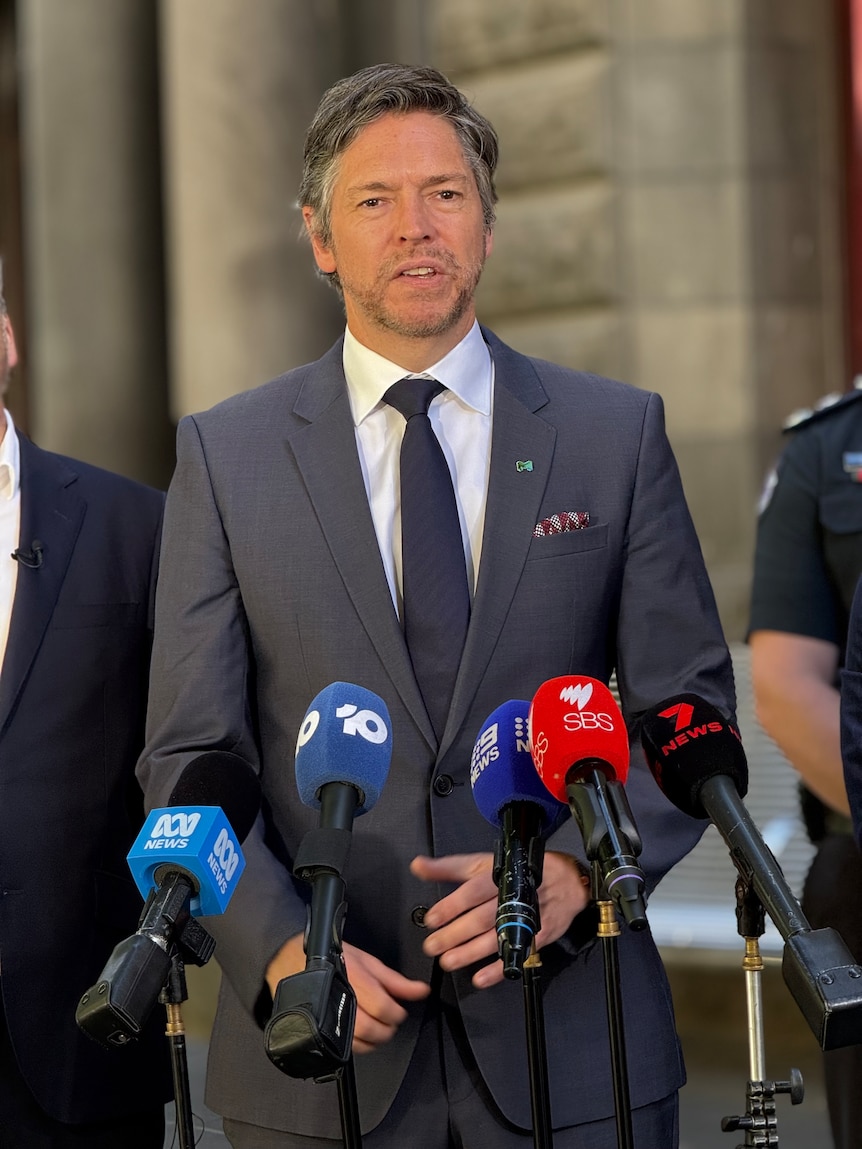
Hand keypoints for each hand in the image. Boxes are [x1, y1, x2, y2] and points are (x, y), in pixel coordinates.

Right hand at [265, 934, 429, 1053]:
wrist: (294, 960)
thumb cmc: (331, 957)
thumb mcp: (368, 962)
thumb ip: (395, 981)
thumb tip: (421, 991)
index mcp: (356, 982)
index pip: (384, 1009)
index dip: (397, 1014)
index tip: (399, 1012)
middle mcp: (341, 1002)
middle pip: (372, 1030)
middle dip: (386, 1030)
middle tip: (389, 1023)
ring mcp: (327, 1019)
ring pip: (358, 1044)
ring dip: (373, 1041)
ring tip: (376, 1029)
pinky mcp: (318, 1029)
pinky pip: (342, 1047)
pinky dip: (356, 1045)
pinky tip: (359, 1034)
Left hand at [411, 851, 589, 989]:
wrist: (567, 881)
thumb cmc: (520, 870)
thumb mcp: (484, 863)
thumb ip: (449, 867)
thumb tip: (418, 865)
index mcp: (499, 875)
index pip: (472, 891)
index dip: (451, 906)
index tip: (432, 919)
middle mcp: (512, 897)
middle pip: (481, 918)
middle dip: (455, 934)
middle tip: (432, 946)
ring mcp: (527, 919)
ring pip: (496, 938)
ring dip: (471, 952)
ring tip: (448, 962)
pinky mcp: (538, 937)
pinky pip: (517, 955)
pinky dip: (498, 970)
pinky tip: (480, 978)